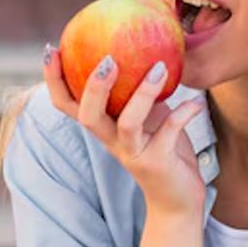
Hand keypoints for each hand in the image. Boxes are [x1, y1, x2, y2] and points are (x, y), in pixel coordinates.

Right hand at [43, 44, 207, 218]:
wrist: (177, 200)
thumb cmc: (161, 149)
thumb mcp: (148, 116)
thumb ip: (140, 90)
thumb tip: (148, 45)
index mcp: (102, 128)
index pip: (66, 105)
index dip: (54, 80)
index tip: (51, 50)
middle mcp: (111, 142)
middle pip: (88, 117)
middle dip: (94, 88)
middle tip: (107, 59)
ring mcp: (133, 154)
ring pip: (128, 124)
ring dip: (142, 94)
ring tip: (159, 68)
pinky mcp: (158, 163)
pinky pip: (169, 133)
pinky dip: (184, 113)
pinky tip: (196, 101)